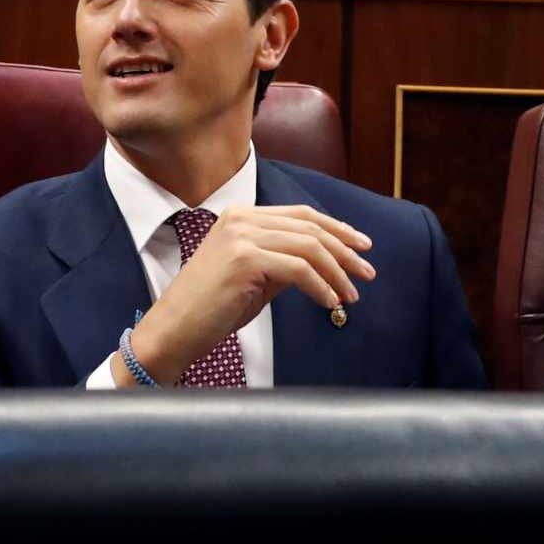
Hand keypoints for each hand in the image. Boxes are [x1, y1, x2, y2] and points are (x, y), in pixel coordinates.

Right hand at [123, 205, 376, 385]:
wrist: (175, 329)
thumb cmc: (210, 309)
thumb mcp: (254, 277)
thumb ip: (283, 262)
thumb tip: (324, 265)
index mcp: (240, 216)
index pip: (300, 215)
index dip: (336, 229)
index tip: (361, 247)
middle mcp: (240, 219)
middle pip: (310, 227)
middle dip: (345, 251)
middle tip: (367, 273)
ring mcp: (241, 237)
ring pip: (309, 247)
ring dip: (337, 272)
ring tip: (351, 294)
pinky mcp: (245, 259)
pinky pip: (299, 270)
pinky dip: (321, 287)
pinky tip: (330, 302)